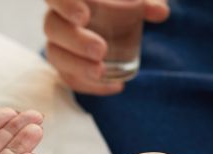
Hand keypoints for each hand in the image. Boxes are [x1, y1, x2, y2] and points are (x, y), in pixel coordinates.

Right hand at [44, 0, 169, 94]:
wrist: (118, 22)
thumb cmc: (124, 3)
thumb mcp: (137, 1)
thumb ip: (147, 2)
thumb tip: (160, 13)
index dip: (65, 5)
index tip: (85, 17)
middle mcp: (59, 18)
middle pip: (52, 28)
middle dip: (75, 41)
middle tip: (101, 51)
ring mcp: (60, 44)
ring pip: (56, 56)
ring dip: (78, 67)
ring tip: (102, 72)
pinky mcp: (67, 66)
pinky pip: (69, 78)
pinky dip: (90, 86)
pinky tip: (115, 86)